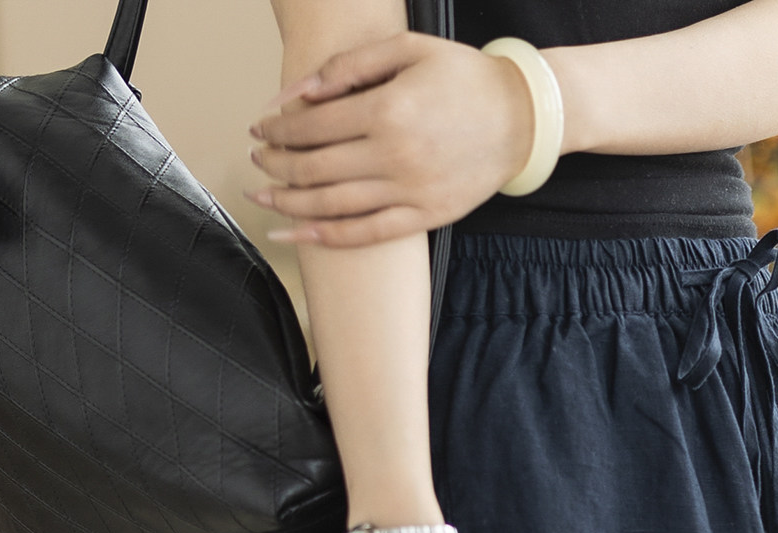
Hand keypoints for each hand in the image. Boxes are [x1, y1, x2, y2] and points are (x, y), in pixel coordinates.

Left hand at [250, 35, 533, 247]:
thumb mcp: (408, 50)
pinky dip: (325, 237)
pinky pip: (364, 234)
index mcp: (387, 109)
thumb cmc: (463, 77)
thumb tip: (298, 92)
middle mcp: (394, 155)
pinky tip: (297, 234)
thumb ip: (350, 66)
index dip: (277, 129)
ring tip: (263, 195)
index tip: (260, 128)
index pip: (312, 126)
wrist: (521, 118)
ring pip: (331, 206)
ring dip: (289, 202)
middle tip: (257, 159)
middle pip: (313, 167)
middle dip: (276, 163)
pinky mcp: (422, 217)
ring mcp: (408, 192)